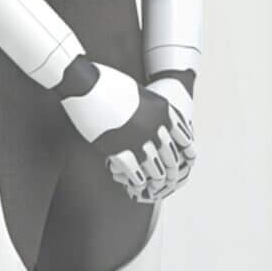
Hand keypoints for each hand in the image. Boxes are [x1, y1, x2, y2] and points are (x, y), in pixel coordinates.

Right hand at [52, 59, 195, 203]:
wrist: (86, 85)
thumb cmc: (109, 84)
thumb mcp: (139, 92)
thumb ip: (151, 109)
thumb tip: (155, 118)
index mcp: (163, 111)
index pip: (183, 137)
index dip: (184, 151)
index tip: (185, 160)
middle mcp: (156, 127)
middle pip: (171, 157)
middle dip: (171, 170)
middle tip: (171, 179)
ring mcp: (139, 141)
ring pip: (156, 169)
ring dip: (155, 179)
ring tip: (155, 186)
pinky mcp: (121, 151)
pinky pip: (136, 174)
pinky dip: (137, 181)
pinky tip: (136, 184)